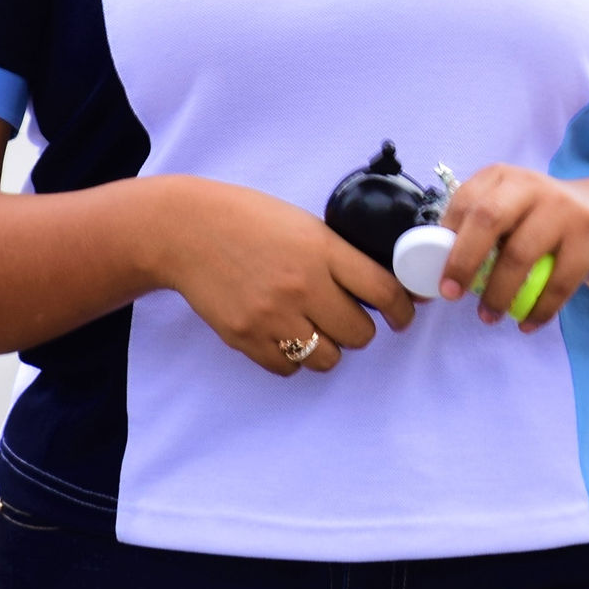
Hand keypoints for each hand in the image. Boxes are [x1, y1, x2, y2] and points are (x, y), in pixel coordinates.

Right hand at [146, 176, 410, 375]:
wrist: (186, 231)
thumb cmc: (246, 220)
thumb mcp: (302, 224)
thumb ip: (337, 255)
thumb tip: (381, 286)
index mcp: (321, 250)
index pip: (384, 290)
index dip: (402, 309)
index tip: (403, 315)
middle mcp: (302, 286)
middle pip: (359, 333)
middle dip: (359, 328)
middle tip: (346, 317)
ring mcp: (273, 316)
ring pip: (328, 359)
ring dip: (328, 347)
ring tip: (313, 328)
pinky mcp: (247, 339)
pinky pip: (289, 368)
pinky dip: (292, 358)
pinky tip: (284, 335)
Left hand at [433, 163, 588, 332]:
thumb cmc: (538, 221)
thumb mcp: (508, 213)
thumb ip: (475, 234)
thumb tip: (429, 278)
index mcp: (500, 177)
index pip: (464, 203)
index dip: (446, 242)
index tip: (437, 280)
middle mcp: (530, 184)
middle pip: (488, 219)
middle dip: (464, 261)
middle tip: (452, 296)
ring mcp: (563, 207)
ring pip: (521, 254)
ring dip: (499, 294)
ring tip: (489, 317)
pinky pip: (559, 281)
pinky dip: (539, 309)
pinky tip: (527, 324)